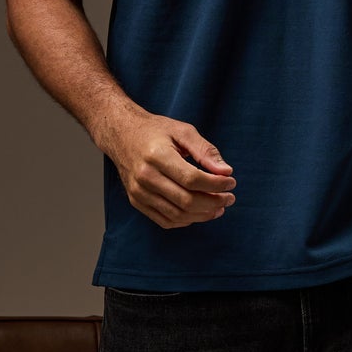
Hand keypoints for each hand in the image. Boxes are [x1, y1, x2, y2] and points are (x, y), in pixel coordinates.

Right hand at [101, 107, 236, 229]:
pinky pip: (165, 220)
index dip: (216, 185)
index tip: (231, 182)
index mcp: (157, 155)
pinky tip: (200, 212)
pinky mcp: (136, 201)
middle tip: (229, 198)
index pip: (192, 179)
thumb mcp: (182, 131)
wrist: (121, 134)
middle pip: (186, 200)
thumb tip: (225, 171)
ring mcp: (139, 192)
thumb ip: (205, 150)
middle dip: (214, 202)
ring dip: (203, 215)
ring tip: (219, 207)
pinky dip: (186, 220)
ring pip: (177, 214)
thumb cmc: (155, 131)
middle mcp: (145, 177)